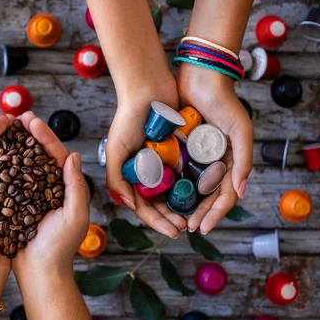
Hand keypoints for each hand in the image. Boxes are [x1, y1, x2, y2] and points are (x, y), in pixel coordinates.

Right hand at [11, 112, 90, 276]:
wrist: (42, 274)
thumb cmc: (61, 247)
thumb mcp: (75, 216)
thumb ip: (76, 186)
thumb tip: (74, 155)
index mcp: (65, 188)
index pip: (56, 155)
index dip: (44, 136)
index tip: (31, 120)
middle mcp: (49, 189)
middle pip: (38, 155)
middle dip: (28, 135)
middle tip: (17, 117)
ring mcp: (31, 197)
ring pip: (22, 165)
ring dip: (14, 147)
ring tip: (4, 130)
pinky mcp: (16, 206)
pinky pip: (9, 182)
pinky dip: (2, 167)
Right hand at [105, 79, 187, 238]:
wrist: (148, 88)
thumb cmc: (127, 119)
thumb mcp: (115, 150)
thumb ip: (117, 179)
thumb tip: (130, 205)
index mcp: (132, 174)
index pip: (144, 206)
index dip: (157, 221)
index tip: (173, 231)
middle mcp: (149, 171)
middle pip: (161, 203)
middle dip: (173, 217)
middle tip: (187, 227)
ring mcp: (165, 162)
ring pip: (176, 191)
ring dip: (185, 206)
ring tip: (196, 216)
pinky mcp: (181, 150)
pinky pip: (188, 171)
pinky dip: (194, 184)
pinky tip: (204, 195)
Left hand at [176, 63, 252, 233]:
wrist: (200, 76)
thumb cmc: (224, 102)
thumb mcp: (240, 130)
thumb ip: (243, 161)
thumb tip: (240, 192)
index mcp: (229, 161)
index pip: (225, 194)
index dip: (215, 213)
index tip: (203, 227)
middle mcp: (212, 161)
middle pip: (206, 196)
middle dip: (198, 213)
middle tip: (186, 228)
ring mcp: (195, 156)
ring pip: (189, 188)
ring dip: (183, 205)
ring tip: (174, 219)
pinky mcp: (178, 147)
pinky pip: (174, 171)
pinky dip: (170, 186)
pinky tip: (161, 199)